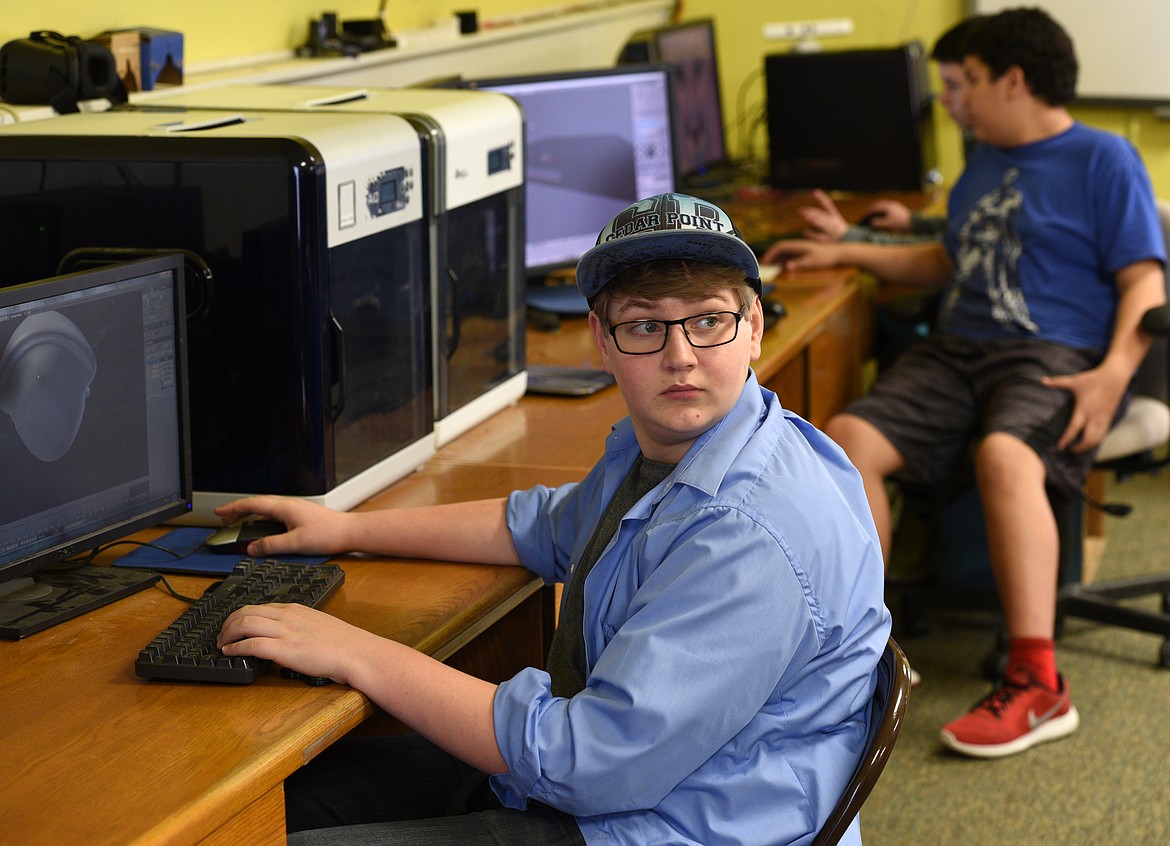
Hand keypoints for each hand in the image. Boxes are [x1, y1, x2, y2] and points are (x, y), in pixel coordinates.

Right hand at [213, 495, 354, 557]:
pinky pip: (275, 515)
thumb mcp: (295, 543)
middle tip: (224, 519)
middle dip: (238, 511)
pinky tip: (261, 529)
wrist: (350, 531)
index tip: (219, 512)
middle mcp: (288, 505)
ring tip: (239, 524)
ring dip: (250, 516)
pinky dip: (263, 520)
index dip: (233, 508)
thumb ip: (271, 545)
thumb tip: (252, 548)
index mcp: (284, 507)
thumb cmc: (328, 534)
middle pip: (257, 505)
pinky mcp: (300, 516)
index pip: (252, 504)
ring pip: (266, 510)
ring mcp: (294, 509)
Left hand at [217, 602, 379, 685]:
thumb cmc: (342, 643)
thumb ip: (299, 626)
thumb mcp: (318, 624)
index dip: (240, 616)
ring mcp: (285, 632)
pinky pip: (252, 644)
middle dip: (228, 623)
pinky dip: (236, 648)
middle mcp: (287, 616)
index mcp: (295, 609)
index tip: (233, 626)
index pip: (259, 607)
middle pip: (246, 612)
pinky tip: (230, 653)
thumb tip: (287, 636)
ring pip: (245, 624)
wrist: (355, 652)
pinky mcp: (284, 649)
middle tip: (221, 636)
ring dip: (227, 634)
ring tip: (221, 644)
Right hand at [759, 239, 842, 272]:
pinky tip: (782, 268)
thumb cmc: (826, 257)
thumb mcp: (812, 261)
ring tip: (770, 269)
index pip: (780, 247)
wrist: (838, 254)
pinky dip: (783, 262)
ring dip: (776, 260)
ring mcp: (800, 250)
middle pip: (780, 250)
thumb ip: (799, 264)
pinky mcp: (803, 254)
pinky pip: (790, 257)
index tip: (765, 262)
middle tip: (764, 267)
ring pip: (784, 254)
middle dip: (771, 257)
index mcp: (798, 246)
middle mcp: (797, 246)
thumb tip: (787, 267)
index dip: (770, 254)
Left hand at [796, 189, 849, 241]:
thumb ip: (825, 206)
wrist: (849, 240)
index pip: (828, 205)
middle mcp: (833, 223)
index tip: (815, 192)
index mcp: (835, 216)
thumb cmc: (837, 228)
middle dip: (813, 213)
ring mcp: (831, 232)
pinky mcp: (828, 241)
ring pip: (822, 225)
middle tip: (802, 210)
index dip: (822, 198)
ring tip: (805, 216)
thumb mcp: (833, 217)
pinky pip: (819, 237)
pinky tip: (804, 231)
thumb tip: (815, 192)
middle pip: (823, 216)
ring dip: (814, 220)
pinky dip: (812, 234)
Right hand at [859, 200, 912, 231]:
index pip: (875, 208)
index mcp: (887, 206)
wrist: (914, 223)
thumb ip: (878, 223)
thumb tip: (872, 222)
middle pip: (880, 205)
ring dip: (879, 210)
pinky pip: (889, 209)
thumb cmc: (900, 224)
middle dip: (873, 209)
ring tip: (875, 215)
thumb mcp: (887, 225)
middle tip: (868, 213)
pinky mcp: (900, 210)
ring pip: (885, 206)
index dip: (869, 212)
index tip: (865, 216)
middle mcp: (891, 204)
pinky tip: (884, 216)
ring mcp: (896, 206)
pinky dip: (885, 211)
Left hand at [1041, 365, 1128, 452]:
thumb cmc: (1093, 379)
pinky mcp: (1110, 418)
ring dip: (1088, 446)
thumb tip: (1042, 380)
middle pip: (1088, 439)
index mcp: (1084, 409)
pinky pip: (1104, 434)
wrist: (1115, 376)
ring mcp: (1104, 418)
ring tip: (1078, 448)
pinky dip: (1097, 441)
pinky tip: (1090, 441)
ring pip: (1098, 439)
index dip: (1066, 439)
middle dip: (1079, 448)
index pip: (1074, 429)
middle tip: (1069, 449)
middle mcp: (1094, 416)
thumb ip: (1057, 382)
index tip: (1060, 446)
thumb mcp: (1074, 381)